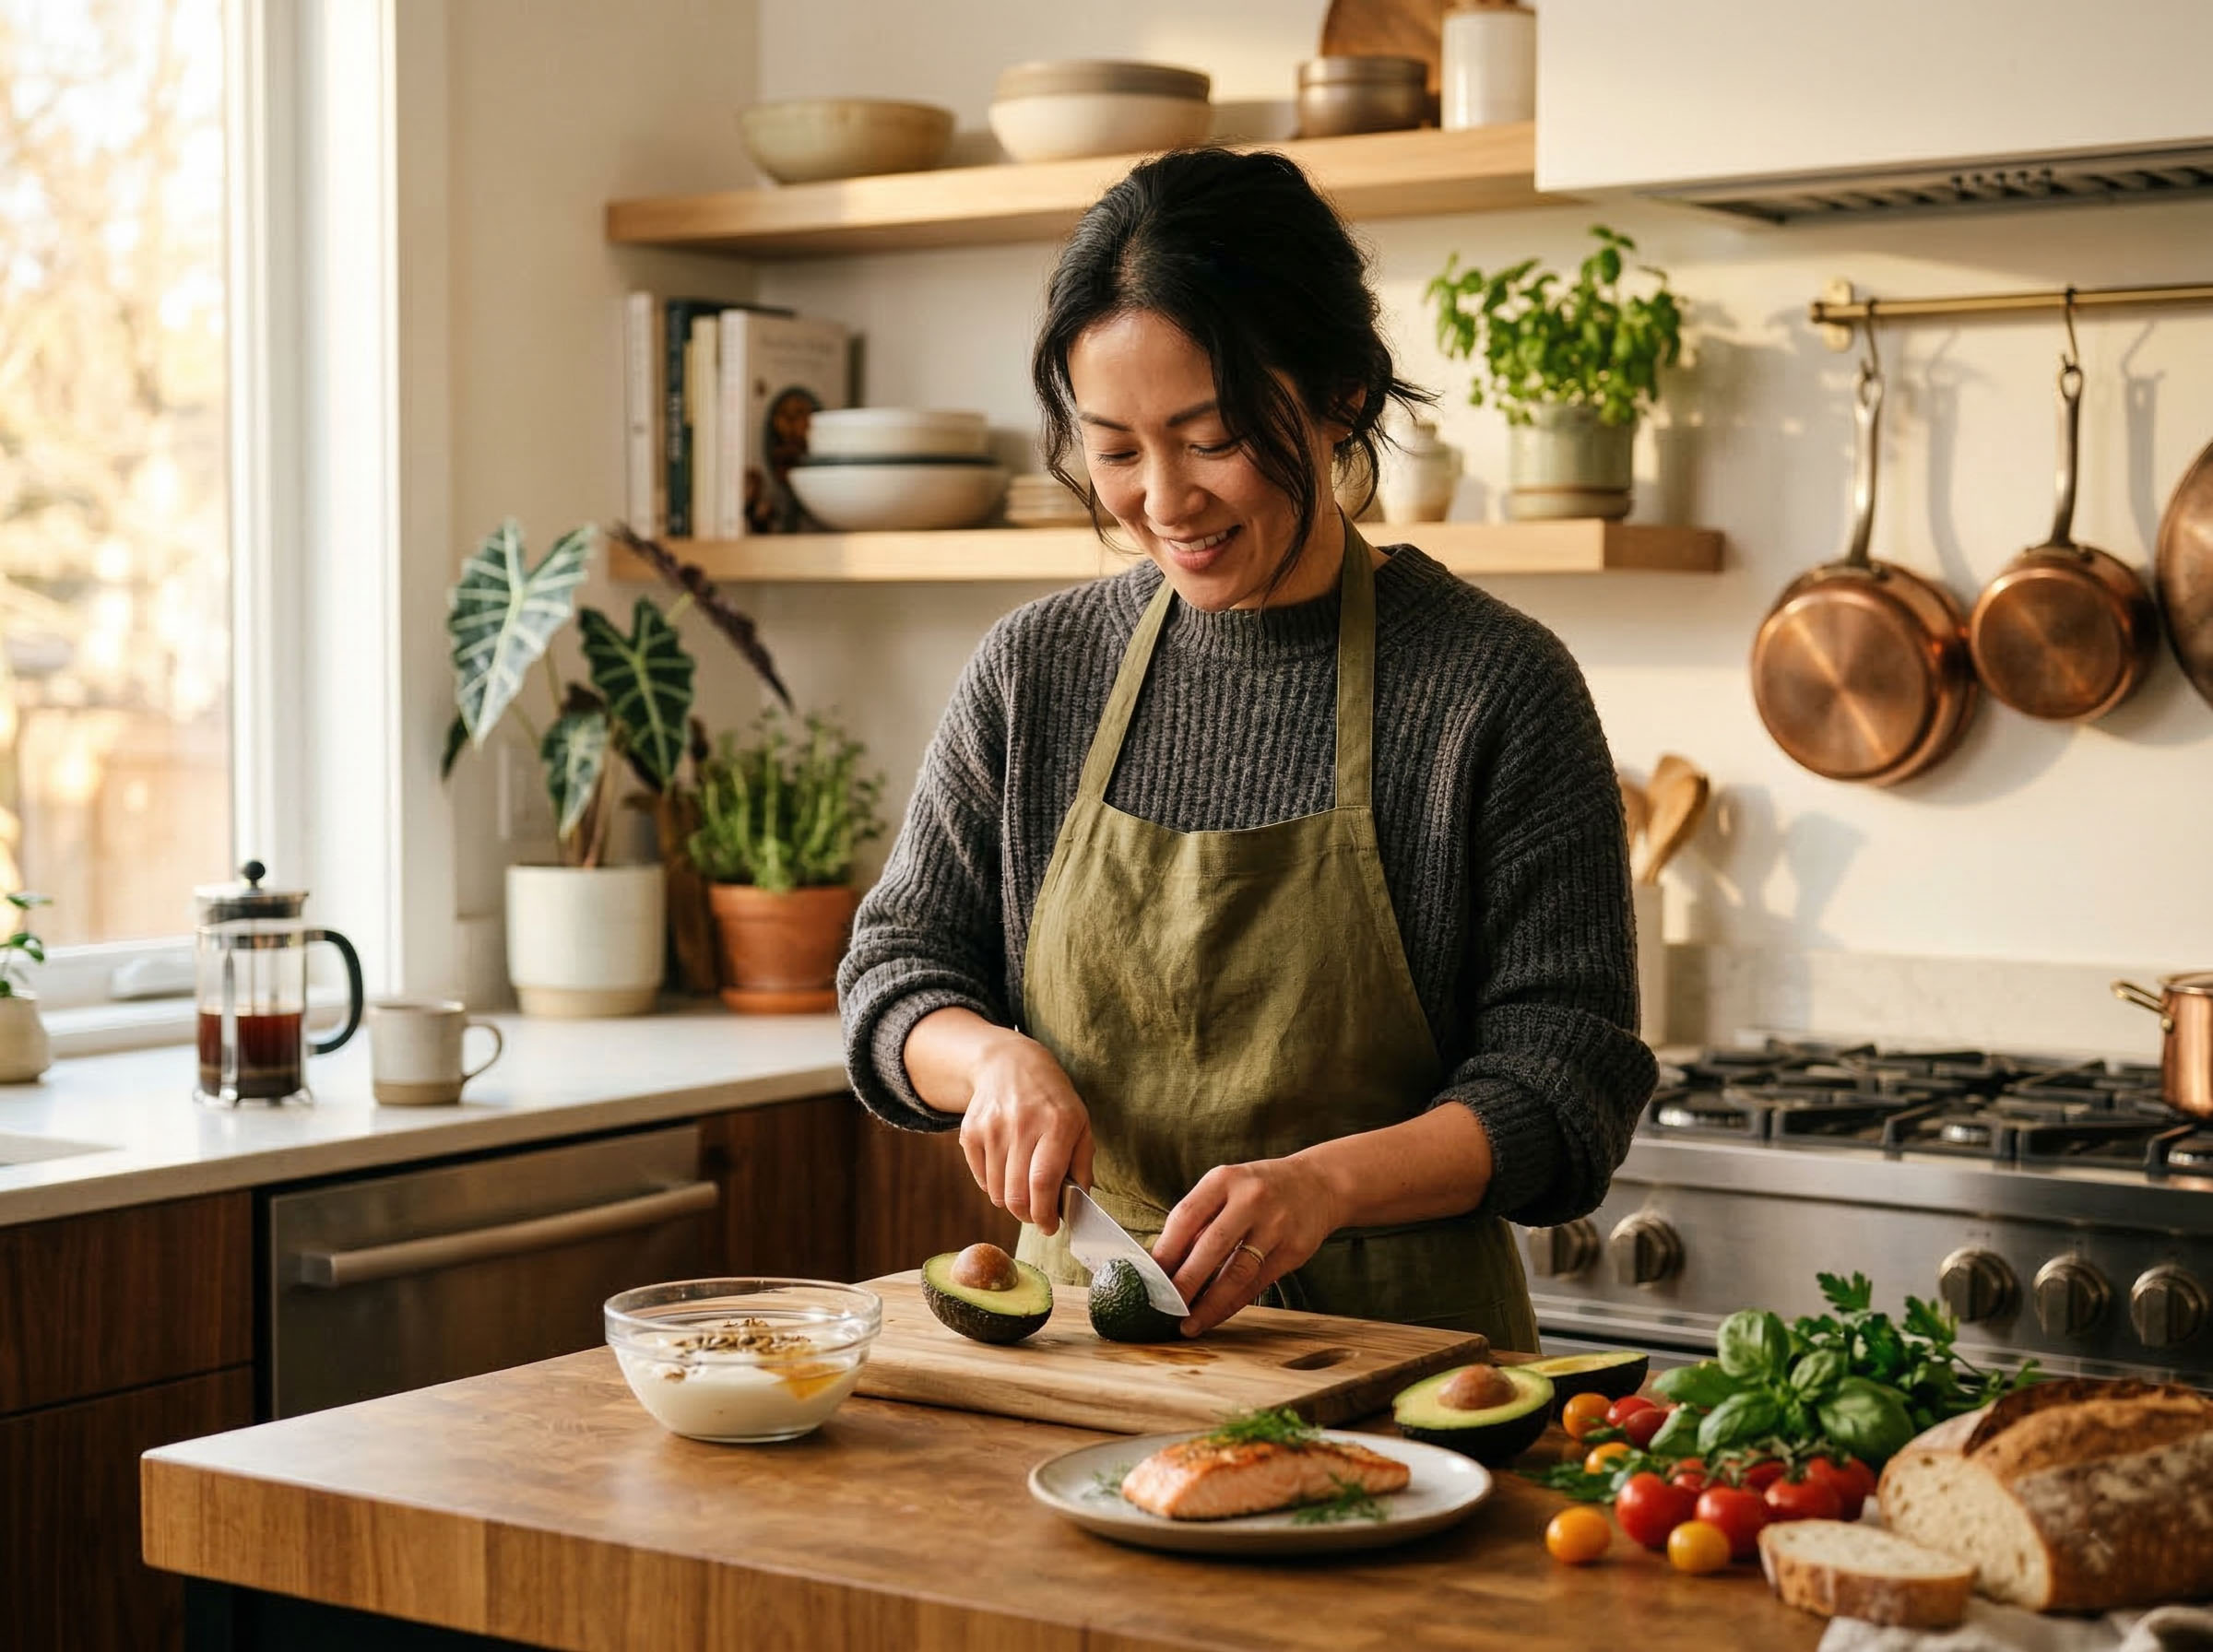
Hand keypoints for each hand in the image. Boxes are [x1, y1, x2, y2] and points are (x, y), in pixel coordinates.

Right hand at [956, 1031, 1094, 1234]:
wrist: (1009, 1064)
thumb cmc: (1052, 1100)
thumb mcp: (1080, 1123)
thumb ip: (1082, 1165)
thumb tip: (1077, 1206)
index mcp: (1058, 1123)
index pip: (1044, 1182)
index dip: (1046, 1214)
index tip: (1051, 1227)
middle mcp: (1022, 1124)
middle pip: (1017, 1194)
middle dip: (1029, 1216)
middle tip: (1037, 1215)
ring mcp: (992, 1127)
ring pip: (997, 1192)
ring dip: (1012, 1202)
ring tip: (1024, 1188)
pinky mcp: (970, 1131)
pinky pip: (980, 1179)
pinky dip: (994, 1185)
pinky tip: (1007, 1168)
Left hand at [1151, 1157, 1344, 1336]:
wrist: (1319, 1184)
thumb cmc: (1259, 1190)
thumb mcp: (1227, 1189)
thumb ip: (1199, 1221)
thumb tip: (1164, 1265)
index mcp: (1224, 1179)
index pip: (1186, 1216)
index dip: (1165, 1251)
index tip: (1148, 1278)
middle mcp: (1251, 1199)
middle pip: (1210, 1246)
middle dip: (1184, 1282)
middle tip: (1164, 1307)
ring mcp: (1276, 1225)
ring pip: (1236, 1273)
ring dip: (1209, 1303)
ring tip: (1188, 1323)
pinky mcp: (1293, 1250)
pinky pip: (1257, 1284)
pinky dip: (1232, 1304)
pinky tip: (1215, 1315)